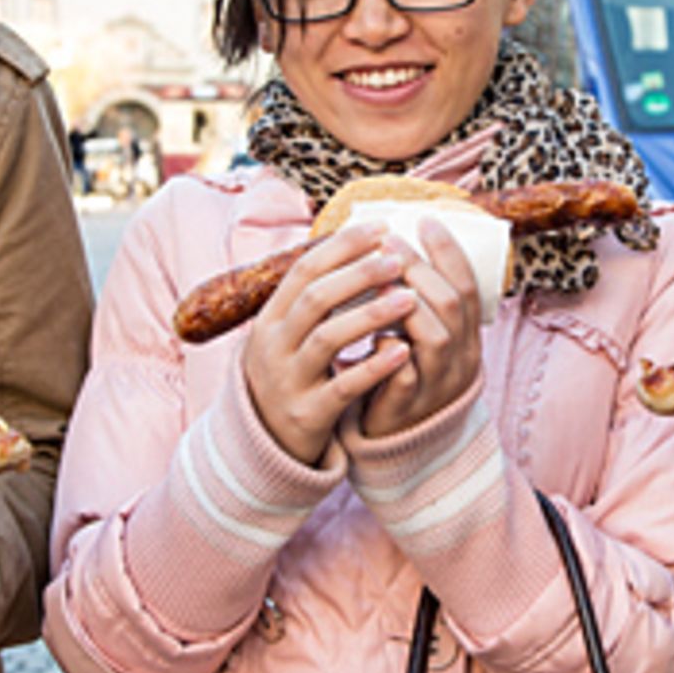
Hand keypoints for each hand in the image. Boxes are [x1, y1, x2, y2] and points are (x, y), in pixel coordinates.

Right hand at [243, 223, 418, 464]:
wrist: (264, 443)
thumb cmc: (291, 375)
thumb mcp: (288, 334)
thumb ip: (315, 297)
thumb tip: (355, 244)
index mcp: (270, 318)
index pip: (305, 270)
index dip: (343, 246)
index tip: (380, 229)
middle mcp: (273, 345)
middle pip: (316, 298)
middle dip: (359, 274)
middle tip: (398, 259)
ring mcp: (288, 380)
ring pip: (327, 338)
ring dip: (370, 314)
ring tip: (409, 298)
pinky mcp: (308, 414)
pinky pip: (343, 387)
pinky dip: (373, 366)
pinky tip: (402, 351)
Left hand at [361, 217, 483, 439]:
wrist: (401, 440)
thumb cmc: (406, 375)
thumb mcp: (424, 338)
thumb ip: (419, 301)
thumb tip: (394, 243)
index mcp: (468, 338)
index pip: (469, 287)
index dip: (449, 252)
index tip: (425, 220)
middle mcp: (460, 359)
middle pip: (451, 305)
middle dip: (420, 268)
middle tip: (389, 242)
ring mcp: (436, 384)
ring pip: (436, 337)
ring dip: (406, 302)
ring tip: (378, 279)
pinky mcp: (408, 406)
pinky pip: (405, 374)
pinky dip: (390, 349)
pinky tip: (374, 332)